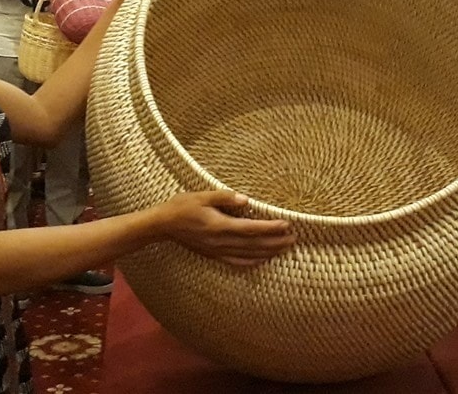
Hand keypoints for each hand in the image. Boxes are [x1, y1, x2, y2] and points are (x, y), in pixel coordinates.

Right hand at [158, 191, 294, 265]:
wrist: (163, 225)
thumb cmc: (182, 206)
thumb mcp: (202, 195)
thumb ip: (224, 197)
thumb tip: (245, 199)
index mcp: (220, 226)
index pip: (252, 229)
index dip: (271, 228)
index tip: (287, 225)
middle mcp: (221, 242)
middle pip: (254, 244)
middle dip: (276, 242)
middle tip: (294, 238)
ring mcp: (217, 251)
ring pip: (248, 254)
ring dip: (268, 252)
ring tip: (285, 248)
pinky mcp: (214, 254)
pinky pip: (237, 261)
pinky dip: (252, 261)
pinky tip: (262, 260)